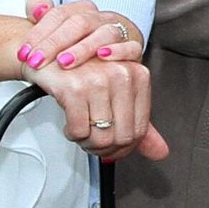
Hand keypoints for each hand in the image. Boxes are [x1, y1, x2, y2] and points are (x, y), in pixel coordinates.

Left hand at [13, 0, 143, 72]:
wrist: (117, 49)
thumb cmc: (84, 43)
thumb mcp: (59, 28)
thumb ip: (41, 12)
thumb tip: (36, 7)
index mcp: (81, 10)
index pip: (58, 14)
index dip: (39, 33)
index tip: (24, 53)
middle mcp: (100, 18)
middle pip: (78, 23)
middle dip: (55, 43)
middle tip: (37, 61)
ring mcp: (119, 31)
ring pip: (103, 33)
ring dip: (83, 48)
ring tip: (64, 62)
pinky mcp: (134, 47)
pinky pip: (131, 46)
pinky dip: (118, 51)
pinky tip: (104, 56)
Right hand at [27, 49, 166, 161]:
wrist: (48, 55)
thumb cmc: (83, 73)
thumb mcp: (117, 95)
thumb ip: (139, 124)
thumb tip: (160, 152)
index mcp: (138, 76)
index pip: (140, 130)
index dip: (124, 147)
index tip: (112, 148)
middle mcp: (122, 75)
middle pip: (121, 137)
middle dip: (104, 149)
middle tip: (92, 143)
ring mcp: (99, 80)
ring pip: (100, 137)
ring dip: (87, 143)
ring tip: (81, 133)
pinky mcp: (74, 88)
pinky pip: (79, 131)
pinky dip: (73, 134)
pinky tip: (70, 124)